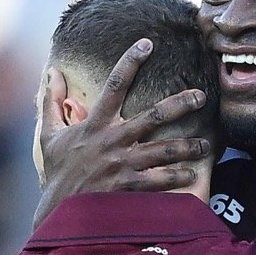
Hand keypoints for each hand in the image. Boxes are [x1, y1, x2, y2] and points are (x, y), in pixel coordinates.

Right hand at [33, 39, 210, 225]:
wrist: (57, 211)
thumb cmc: (57, 172)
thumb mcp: (49, 134)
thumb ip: (51, 101)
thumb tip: (50, 71)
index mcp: (95, 124)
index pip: (114, 84)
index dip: (131, 61)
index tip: (147, 44)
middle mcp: (112, 140)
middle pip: (153, 116)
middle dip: (180, 104)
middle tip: (201, 96)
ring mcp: (122, 164)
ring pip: (163, 150)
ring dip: (188, 147)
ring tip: (206, 145)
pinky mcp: (128, 186)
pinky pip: (159, 180)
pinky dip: (177, 178)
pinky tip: (193, 176)